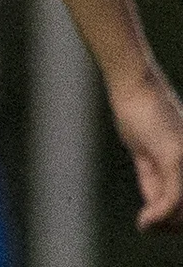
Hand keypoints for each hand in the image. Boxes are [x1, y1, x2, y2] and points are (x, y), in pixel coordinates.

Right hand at [112, 67, 182, 229]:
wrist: (133, 85)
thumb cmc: (138, 113)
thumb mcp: (146, 153)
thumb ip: (155, 179)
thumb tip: (155, 210)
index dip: (175, 221)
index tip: (153, 226)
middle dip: (172, 224)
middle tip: (149, 227)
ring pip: (182, 207)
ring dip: (164, 222)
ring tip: (146, 224)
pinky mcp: (176, 157)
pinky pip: (173, 197)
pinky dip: (159, 213)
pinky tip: (144, 221)